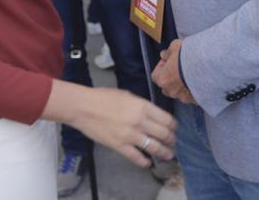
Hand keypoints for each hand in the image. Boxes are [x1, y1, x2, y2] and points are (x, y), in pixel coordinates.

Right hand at [53, 82, 176, 167]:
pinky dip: (144, 161)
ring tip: (168, 155)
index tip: (174, 129)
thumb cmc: (104, 97)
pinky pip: (136, 157)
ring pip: (154, 147)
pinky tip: (148, 162)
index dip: (174, 127)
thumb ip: (142, 106)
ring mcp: (130, 135)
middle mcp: (140, 121)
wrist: (84, 107)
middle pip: (163, 134)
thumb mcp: (128, 95)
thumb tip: (152, 115)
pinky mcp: (120, 146)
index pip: (167, 120)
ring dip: (164, 152)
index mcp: (143, 107)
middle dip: (171, 140)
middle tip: (173, 143)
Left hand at [151, 39, 195, 104]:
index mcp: (163, 79)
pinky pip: (192, 96)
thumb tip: (164, 55)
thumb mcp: (176, 46)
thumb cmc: (189, 55)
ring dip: (183, 85)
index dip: (162, 67)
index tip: (169, 61)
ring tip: (192, 75)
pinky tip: (200, 81)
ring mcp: (184, 97)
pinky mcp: (196, 100)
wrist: (208, 65)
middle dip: (171, 78)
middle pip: (167, 86)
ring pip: (179, 93)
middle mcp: (171, 91)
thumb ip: (168, 52)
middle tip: (180, 69)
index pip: (155, 75)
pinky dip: (194, 91)